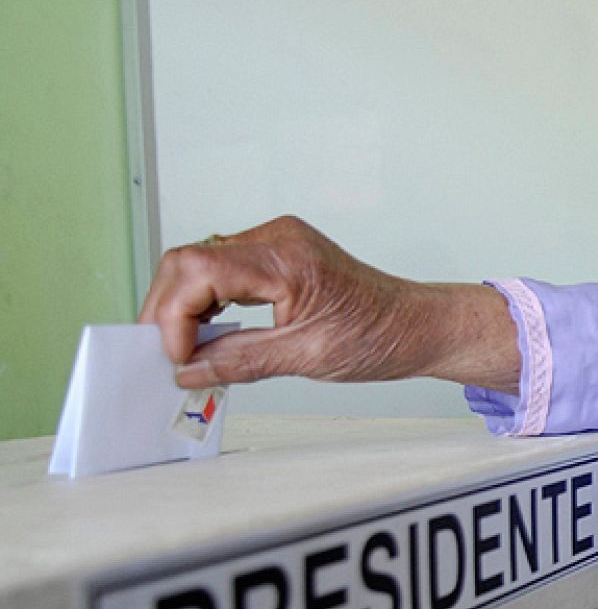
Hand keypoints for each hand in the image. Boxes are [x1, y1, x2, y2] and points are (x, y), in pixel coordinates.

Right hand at [138, 216, 519, 392]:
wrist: (418, 325)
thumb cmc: (382, 334)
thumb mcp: (308, 358)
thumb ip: (241, 362)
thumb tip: (189, 370)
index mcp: (286, 256)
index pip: (197, 269)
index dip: (173, 315)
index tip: (178, 357)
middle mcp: (277, 238)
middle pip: (188, 261)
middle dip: (167, 311)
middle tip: (169, 358)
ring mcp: (276, 243)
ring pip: (199, 265)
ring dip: (183, 308)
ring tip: (186, 351)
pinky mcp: (276, 255)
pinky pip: (222, 271)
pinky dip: (205, 302)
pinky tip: (208, 334)